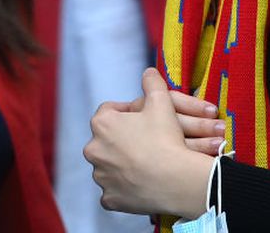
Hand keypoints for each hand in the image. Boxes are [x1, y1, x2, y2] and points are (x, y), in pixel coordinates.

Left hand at [84, 68, 213, 218]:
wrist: (176, 179)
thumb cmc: (166, 138)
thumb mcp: (162, 102)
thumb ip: (152, 82)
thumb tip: (149, 71)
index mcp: (101, 123)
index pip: (109, 112)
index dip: (126, 113)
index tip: (141, 118)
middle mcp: (93, 149)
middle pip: (106, 140)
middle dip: (121, 140)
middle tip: (143, 143)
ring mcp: (100, 176)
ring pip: (108, 166)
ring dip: (121, 164)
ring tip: (142, 163)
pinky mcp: (109, 198)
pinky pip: (113, 192)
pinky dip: (123, 189)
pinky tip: (137, 185)